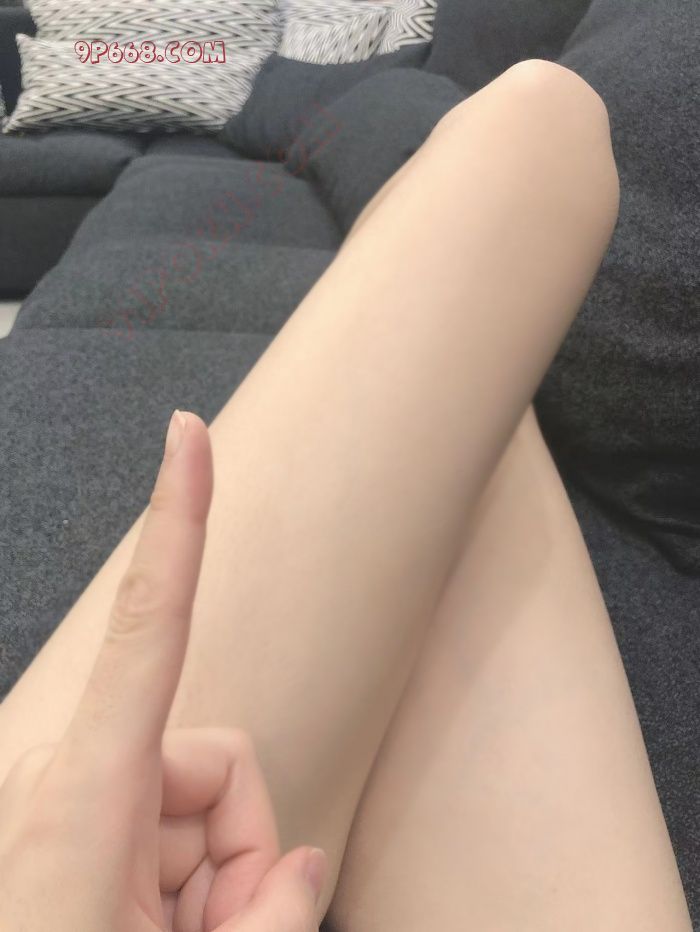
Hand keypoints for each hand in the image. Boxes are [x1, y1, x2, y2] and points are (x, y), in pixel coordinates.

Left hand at [0, 410, 326, 930]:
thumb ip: (267, 916)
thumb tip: (299, 863)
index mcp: (82, 793)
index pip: (152, 621)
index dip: (179, 518)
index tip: (187, 434)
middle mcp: (68, 777)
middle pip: (218, 760)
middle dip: (236, 852)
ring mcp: (67, 802)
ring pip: (199, 804)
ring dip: (209, 884)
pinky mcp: (68, 825)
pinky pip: (166, 829)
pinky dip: (181, 888)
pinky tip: (152, 930)